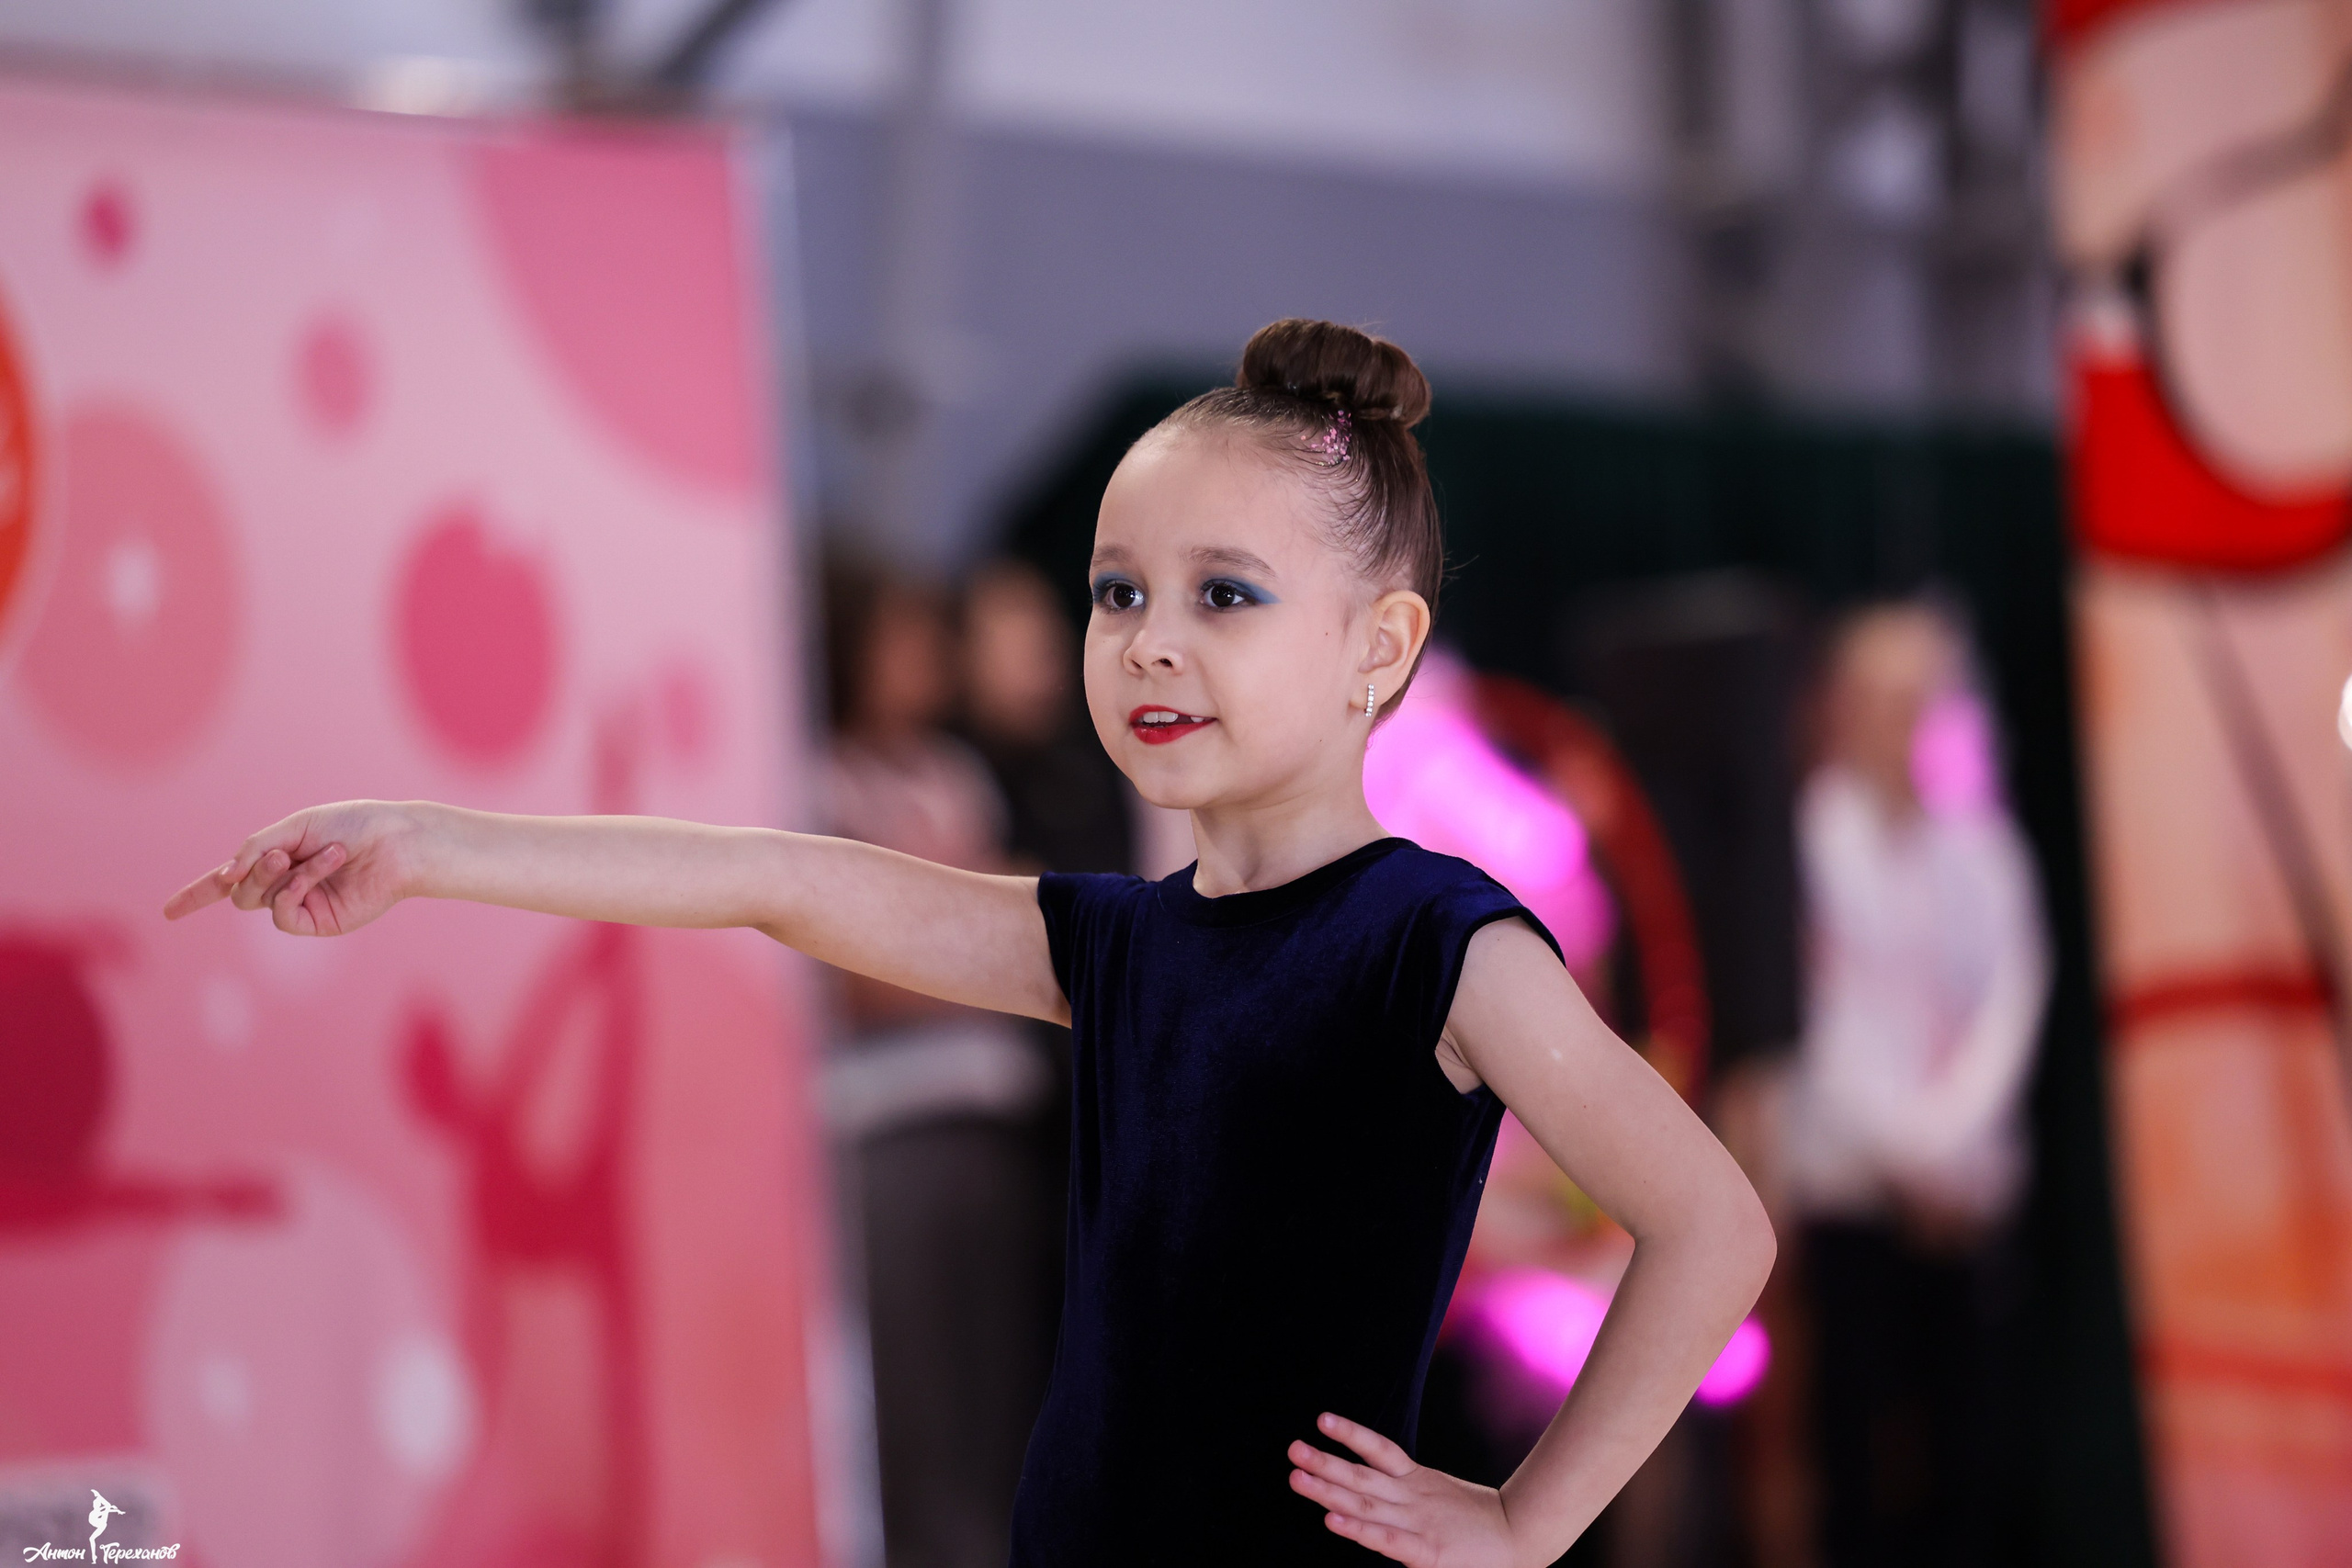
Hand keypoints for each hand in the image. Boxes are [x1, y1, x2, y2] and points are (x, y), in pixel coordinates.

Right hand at [163, 801, 425, 936]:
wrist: (398, 840)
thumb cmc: (353, 825)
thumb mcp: (294, 826)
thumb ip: (255, 848)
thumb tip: (224, 878)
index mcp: (276, 859)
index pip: (227, 881)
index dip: (196, 895)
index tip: (168, 912)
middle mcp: (285, 885)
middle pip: (238, 891)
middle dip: (254, 870)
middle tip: (282, 853)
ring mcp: (302, 906)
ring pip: (257, 900)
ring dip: (282, 874)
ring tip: (323, 853)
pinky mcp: (319, 922)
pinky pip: (284, 914)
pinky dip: (296, 888)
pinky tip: (327, 867)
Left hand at [1288, 1412, 1523, 1567]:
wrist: (1524, 1535)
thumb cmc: (1479, 1523)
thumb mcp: (1441, 1497)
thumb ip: (1410, 1492)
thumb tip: (1373, 1489)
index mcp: (1417, 1481)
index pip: (1380, 1450)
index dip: (1351, 1434)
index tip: (1321, 1419)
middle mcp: (1412, 1497)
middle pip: (1361, 1475)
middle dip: (1324, 1463)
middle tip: (1292, 1449)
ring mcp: (1417, 1522)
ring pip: (1365, 1502)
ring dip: (1327, 1489)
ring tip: (1297, 1475)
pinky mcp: (1427, 1551)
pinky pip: (1386, 1539)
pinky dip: (1359, 1528)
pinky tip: (1333, 1520)